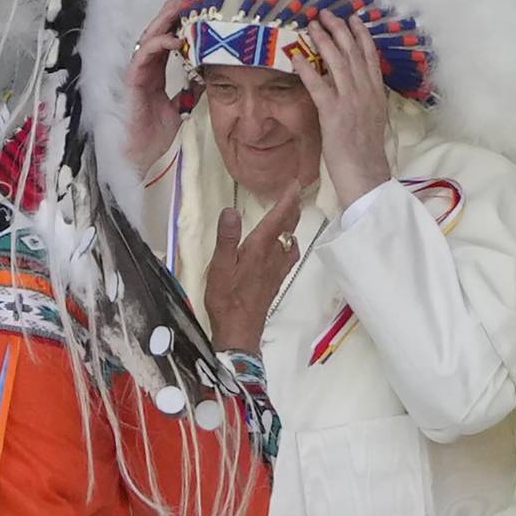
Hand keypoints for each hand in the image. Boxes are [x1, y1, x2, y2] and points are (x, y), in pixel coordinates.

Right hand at [124, 0, 200, 172]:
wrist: (142, 154)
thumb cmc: (156, 133)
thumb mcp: (182, 106)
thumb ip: (193, 88)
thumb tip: (212, 72)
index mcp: (156, 70)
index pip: (169, 38)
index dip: (182, 21)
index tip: (200, 7)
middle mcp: (146, 66)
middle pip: (159, 30)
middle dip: (175, 11)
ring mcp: (138, 71)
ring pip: (151, 36)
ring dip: (167, 20)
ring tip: (185, 7)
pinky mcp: (133, 79)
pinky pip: (145, 55)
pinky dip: (160, 44)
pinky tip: (177, 39)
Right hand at [204, 184, 300, 353]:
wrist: (240, 331)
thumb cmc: (226, 299)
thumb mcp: (220, 267)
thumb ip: (226, 238)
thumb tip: (231, 210)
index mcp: (259, 249)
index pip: (277, 219)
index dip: (287, 200)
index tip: (296, 184)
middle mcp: (273, 257)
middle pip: (287, 228)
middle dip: (292, 209)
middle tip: (296, 192)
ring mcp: (276, 270)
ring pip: (290, 242)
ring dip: (292, 226)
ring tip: (290, 215)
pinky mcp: (275, 281)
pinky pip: (288, 256)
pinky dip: (288, 243)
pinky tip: (285, 247)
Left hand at [292, 11, 391, 209]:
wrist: (366, 172)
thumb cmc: (366, 150)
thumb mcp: (373, 118)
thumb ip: (367, 98)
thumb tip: (357, 84)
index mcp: (377, 93)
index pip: (371, 56)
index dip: (361, 35)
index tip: (353, 19)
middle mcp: (366, 92)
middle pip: (353, 52)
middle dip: (339, 29)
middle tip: (326, 14)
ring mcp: (350, 101)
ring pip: (337, 62)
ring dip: (323, 41)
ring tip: (312, 25)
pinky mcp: (333, 113)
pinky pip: (318, 85)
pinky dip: (306, 69)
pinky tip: (296, 56)